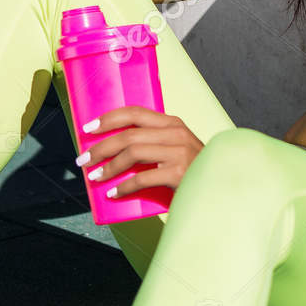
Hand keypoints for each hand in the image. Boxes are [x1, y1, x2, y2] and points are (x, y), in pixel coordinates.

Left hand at [76, 106, 204, 196]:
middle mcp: (176, 133)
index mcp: (172, 124)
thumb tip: (115, 151)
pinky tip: (114, 193)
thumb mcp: (175, 149)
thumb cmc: (194, 171)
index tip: (88, 129)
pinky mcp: (180, 173)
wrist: (222, 187)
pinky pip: (143, 178)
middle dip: (100, 147)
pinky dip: (125, 186)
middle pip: (128, 134)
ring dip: (109, 166)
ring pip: (132, 152)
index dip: (108, 119)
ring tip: (95, 176)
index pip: (134, 112)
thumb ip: (153, 144)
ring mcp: (179, 152)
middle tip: (83, 159)